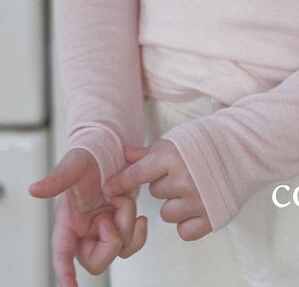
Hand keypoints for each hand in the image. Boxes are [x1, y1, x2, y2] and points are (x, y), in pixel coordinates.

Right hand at [28, 148, 146, 286]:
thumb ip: (56, 179)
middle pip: (96, 261)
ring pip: (118, 250)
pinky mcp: (120, 226)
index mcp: (68, 222)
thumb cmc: (87, 157)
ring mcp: (103, 230)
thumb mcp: (73, 165)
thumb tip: (35, 189)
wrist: (109, 149)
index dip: (64, 273)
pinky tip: (140, 217)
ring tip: (122, 201)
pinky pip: (131, 243)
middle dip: (110, 240)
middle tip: (110, 214)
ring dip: (127, 226)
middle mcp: (84, 231)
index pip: (62, 254)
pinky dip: (139, 233)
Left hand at [104, 139, 212, 240]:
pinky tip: (197, 204)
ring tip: (193, 186)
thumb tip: (124, 155)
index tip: (109, 189)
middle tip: (183, 171)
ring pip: (167, 214)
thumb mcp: (177, 138)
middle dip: (163, 184)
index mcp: (172, 157)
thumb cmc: (210, 139)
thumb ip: (149, 152)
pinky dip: (188, 221)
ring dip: (175, 203)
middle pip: (154, 193)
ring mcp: (198, 201)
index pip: (135, 175)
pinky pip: (184, 231)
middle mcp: (183, 179)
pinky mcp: (211, 217)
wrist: (246, 145)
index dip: (120, 182)